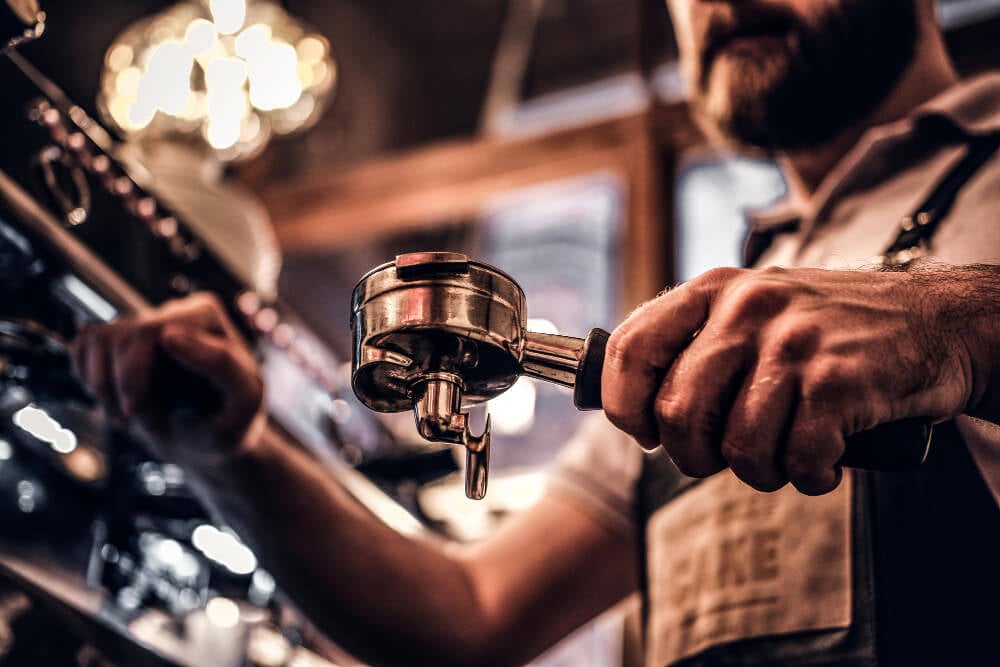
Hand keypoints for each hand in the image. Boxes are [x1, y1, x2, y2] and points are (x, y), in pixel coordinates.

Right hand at [71, 293, 264, 467]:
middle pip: (123, 335)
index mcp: (207, 317)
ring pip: (99, 339)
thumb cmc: (232, 419)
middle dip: (120, 382)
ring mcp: (145, 325)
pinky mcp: (122, 341)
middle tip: (130, 418)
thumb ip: (221, 364)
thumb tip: (170, 334)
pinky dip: (88, 376)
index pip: (154, 330)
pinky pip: (85, 344)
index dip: (133, 371)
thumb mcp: (244, 399)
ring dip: (102, 384)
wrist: (208, 440)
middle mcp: (174, 314)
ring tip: (126, 414)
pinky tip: (113, 399)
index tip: (134, 406)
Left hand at [601, 266, 976, 494]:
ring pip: (735, 446)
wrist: (939, 322)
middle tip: (722, 458)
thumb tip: (633, 409)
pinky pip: (795, 458)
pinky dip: (809, 475)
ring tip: (783, 456)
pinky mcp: (839, 380)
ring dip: (758, 471)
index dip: (625, 406)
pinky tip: (825, 459)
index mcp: (713, 290)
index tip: (646, 433)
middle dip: (693, 456)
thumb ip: (695, 347)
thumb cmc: (829, 332)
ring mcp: (794, 342)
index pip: (629, 349)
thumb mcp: (753, 312)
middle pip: (677, 412)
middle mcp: (747, 308)